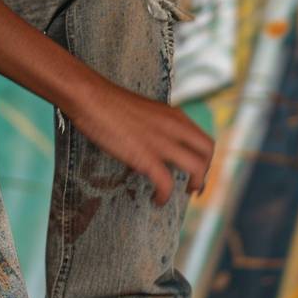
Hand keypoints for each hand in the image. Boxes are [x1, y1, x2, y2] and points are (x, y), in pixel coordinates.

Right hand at [69, 77, 213, 205]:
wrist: (90, 97)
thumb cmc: (108, 102)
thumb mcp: (143, 111)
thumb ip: (156, 126)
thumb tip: (155, 144)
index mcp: (173, 115)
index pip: (203, 139)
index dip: (204, 159)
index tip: (195, 172)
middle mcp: (173, 127)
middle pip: (207, 152)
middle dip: (205, 172)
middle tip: (193, 187)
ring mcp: (161, 142)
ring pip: (197, 168)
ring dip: (193, 185)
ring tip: (181, 194)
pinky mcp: (146, 156)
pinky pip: (167, 183)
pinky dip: (165, 196)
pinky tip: (156, 200)